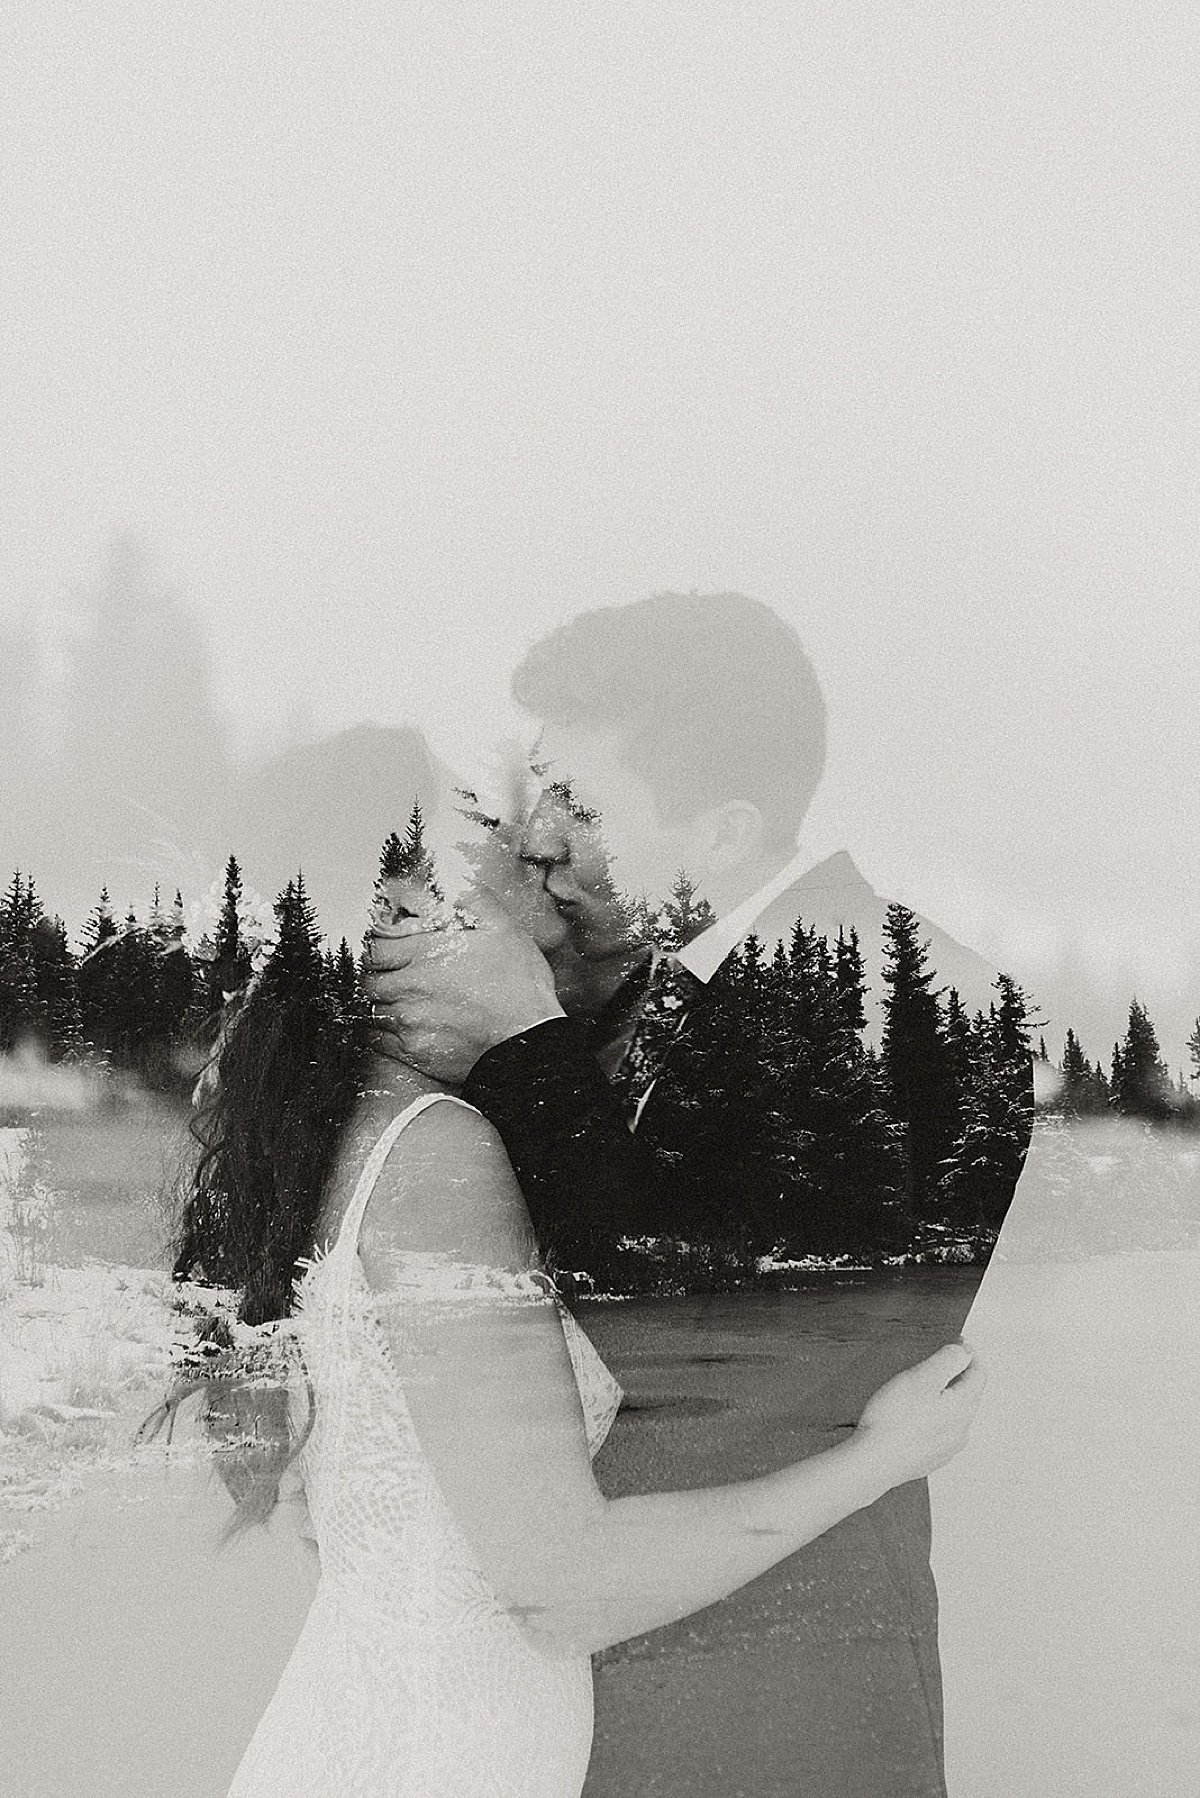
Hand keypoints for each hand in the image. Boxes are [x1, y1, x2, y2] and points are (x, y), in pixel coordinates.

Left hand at [363, 886, 565, 1083]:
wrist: (530, 1037)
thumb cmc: (519, 983)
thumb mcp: (502, 927)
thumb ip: (471, 898)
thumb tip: (447, 881)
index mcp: (424, 954)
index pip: (373, 947)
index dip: (377, 946)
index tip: (388, 949)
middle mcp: (409, 988)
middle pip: (368, 979)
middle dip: (378, 974)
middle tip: (394, 974)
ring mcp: (409, 1021)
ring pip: (372, 1009)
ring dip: (381, 1002)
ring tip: (402, 999)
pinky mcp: (414, 1051)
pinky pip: (379, 1039)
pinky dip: (384, 1030)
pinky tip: (404, 1024)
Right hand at [852, 1341, 984, 1488]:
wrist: (873, 1461)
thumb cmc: (893, 1420)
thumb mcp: (921, 1376)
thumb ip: (948, 1359)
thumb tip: (965, 1351)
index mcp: (963, 1407)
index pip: (979, 1374)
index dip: (969, 1354)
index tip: (957, 1343)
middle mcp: (961, 1430)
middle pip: (969, 1395)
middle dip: (958, 1375)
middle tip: (939, 1362)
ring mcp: (947, 1448)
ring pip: (954, 1415)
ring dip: (945, 1398)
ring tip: (923, 1388)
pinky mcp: (931, 1458)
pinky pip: (940, 1432)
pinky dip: (933, 1419)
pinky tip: (912, 1416)